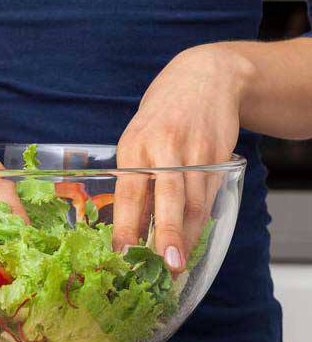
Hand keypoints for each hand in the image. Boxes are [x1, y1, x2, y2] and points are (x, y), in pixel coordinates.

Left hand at [113, 45, 252, 272]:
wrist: (204, 78)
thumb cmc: (160, 118)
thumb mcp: (136, 141)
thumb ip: (134, 179)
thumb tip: (130, 227)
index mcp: (134, 145)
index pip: (129, 190)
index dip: (126, 222)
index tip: (122, 250)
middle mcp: (164, 147)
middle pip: (168, 195)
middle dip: (168, 232)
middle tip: (166, 262)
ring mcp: (196, 150)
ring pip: (194, 200)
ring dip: (187, 234)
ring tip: (178, 262)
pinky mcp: (219, 154)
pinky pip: (209, 194)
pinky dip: (201, 220)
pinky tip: (192, 239)